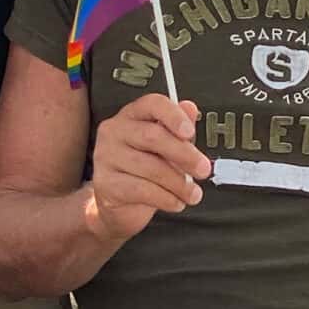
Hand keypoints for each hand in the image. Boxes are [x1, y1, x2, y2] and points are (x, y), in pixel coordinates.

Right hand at [84, 96, 209, 246]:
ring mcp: (106, 157)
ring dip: (178, 183)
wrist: (117, 203)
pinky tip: (176, 202)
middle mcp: (115, 131)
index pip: (152, 104)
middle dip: (184, 155)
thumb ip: (177, 129)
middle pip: (153, 136)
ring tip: (193, 193)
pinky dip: (166, 198)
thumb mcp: (164, 147)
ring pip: (150, 167)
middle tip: (203, 169)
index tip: (190, 133)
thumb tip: (190, 108)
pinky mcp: (105, 183)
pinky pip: (141, 190)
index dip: (174, 116)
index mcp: (132, 115)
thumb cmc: (142, 170)